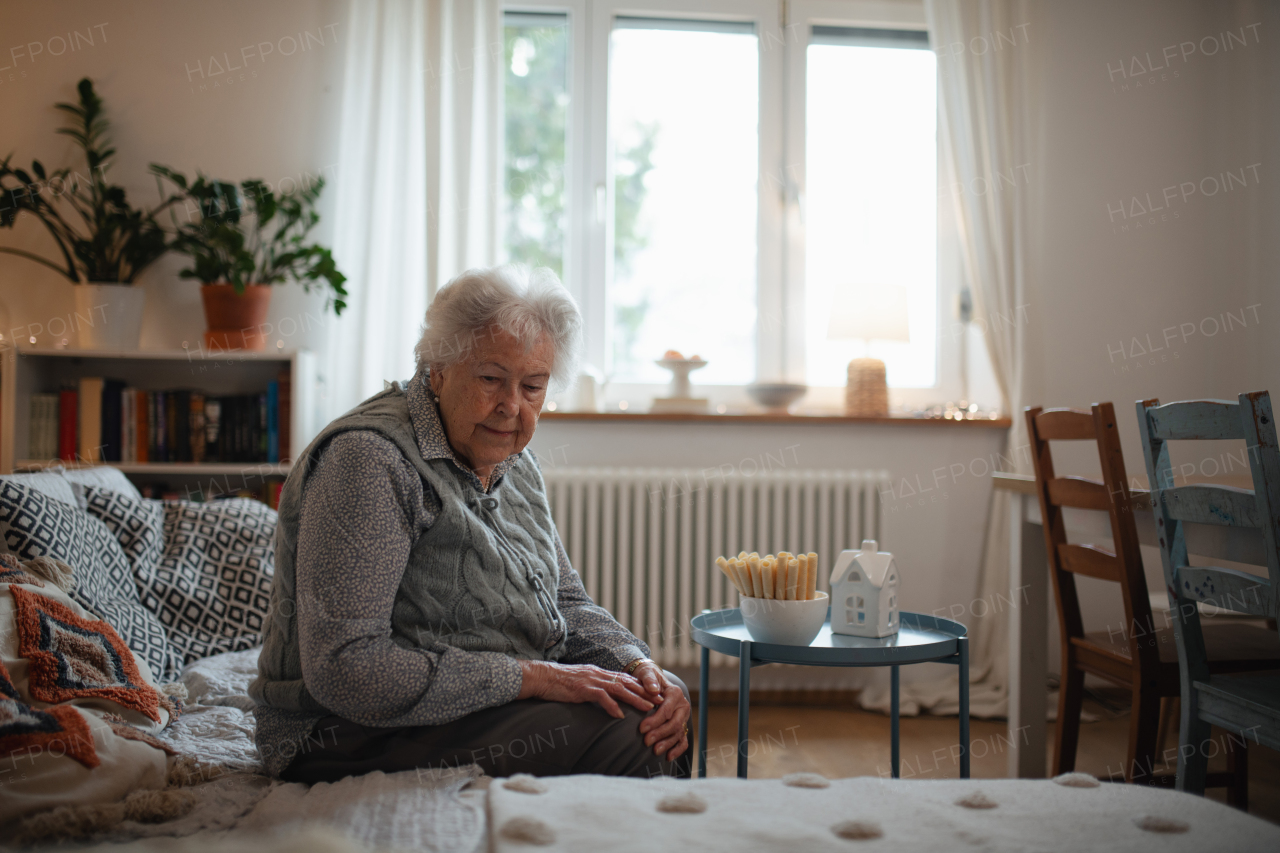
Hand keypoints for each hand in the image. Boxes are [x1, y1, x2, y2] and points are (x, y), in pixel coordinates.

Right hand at [517, 661, 654, 718]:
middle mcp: (599, 674)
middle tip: (660, 700)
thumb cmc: (560, 683)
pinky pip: (601, 697)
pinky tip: (619, 715)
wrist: (542, 677)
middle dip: (645, 691)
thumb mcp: (582, 683)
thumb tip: (607, 699)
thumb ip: (595, 689)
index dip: (642, 686)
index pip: (626, 679)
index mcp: (600, 673)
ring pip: (619, 689)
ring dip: (635, 699)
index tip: (655, 694)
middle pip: (628, 682)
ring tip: (648, 708)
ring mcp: (592, 680)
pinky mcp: (582, 689)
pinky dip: (612, 706)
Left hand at [633, 661, 690, 761]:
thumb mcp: (646, 674)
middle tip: (646, 741)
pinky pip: (683, 740)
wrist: (652, 681)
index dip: (654, 721)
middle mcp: (682, 706)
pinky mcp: (682, 726)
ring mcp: (683, 717)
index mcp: (675, 693)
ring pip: (678, 733)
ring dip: (667, 743)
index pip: (666, 710)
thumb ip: (649, 680)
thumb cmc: (647, 678)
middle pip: (674, 723)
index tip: (641, 728)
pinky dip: (677, 749)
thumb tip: (653, 690)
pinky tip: (668, 757)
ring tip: (654, 751)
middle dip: (660, 734)